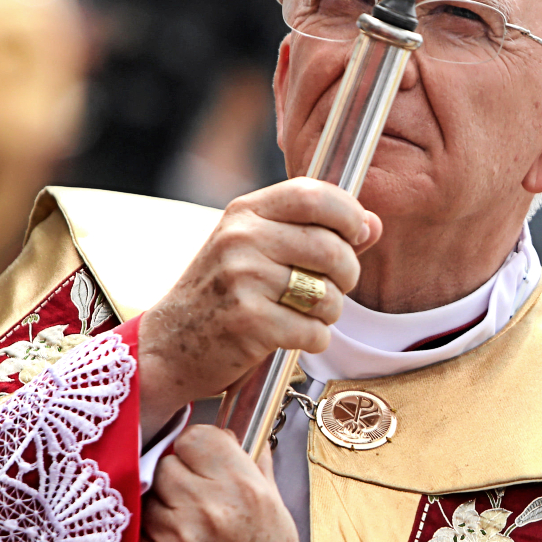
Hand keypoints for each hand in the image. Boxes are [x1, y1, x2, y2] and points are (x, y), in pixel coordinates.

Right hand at [138, 177, 381, 432]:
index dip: (349, 215)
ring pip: (328, 294)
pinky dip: (313, 340)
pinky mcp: (248, 322)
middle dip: (347, 274)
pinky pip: (313, 331)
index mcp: (246, 212)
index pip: (315, 195)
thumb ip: (316, 232)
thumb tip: (374, 224)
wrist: (167, 346)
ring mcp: (242, 279)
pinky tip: (292, 337)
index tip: (356, 236)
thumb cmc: (222, 294)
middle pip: (331, 248)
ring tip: (306, 315)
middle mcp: (242, 238)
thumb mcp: (257, 249)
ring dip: (329, 312)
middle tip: (332, 288)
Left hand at [143, 425, 308, 541]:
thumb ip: (255, 467)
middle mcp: (211, 507)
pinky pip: (141, 533)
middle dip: (178, 478)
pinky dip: (154, 539)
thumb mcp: (277, 510)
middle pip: (167, 464)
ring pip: (150, 498)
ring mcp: (180, 538)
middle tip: (194, 500)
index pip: (196, 436)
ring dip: (164, 509)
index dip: (196, 448)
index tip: (200, 461)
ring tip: (189, 532)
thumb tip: (234, 438)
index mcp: (245, 488)